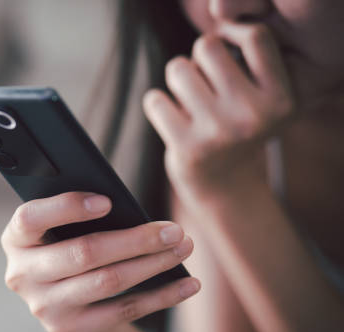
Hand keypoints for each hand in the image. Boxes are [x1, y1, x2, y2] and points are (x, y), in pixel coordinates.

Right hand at [0, 191, 199, 331]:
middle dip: (135, 240)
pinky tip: (187, 283)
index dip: (67, 208)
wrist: (65, 308)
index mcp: (15, 239)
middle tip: (173, 230)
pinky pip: (123, 310)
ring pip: (108, 281)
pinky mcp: (70, 330)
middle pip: (83, 253)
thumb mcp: (62, 231)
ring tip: (183, 248)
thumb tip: (130, 209)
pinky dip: (161, 295)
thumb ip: (79, 217)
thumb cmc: (69, 250)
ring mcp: (44, 307)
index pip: (30, 218)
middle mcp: (22, 274)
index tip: (108, 201)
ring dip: (153, 264)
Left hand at [143, 22, 294, 203]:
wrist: (226, 188)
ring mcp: (219, 133)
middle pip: (208, 47)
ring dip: (177, 80)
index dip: (232, 38)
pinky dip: (157, 105)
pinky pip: (154, 99)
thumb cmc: (238, 130)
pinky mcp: (187, 147)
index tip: (223, 58)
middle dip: (198, 59)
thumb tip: (209, 41)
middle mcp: (254, 116)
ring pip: (177, 69)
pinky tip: (172, 119)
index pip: (256, 38)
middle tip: (203, 84)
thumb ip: (246, 66)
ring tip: (188, 100)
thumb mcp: (263, 100)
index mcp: (281, 100)